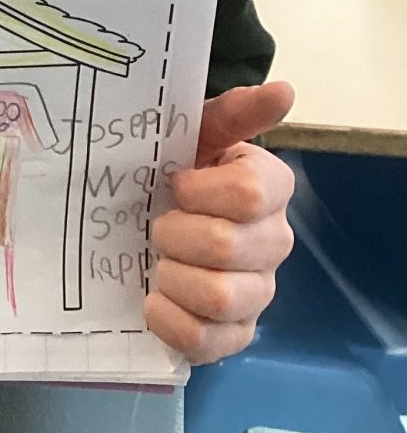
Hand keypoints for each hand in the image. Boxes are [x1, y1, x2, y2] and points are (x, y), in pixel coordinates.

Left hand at [145, 81, 294, 364]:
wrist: (149, 214)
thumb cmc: (174, 170)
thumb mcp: (193, 132)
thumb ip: (233, 112)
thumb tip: (283, 91)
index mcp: (269, 188)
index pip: (251, 193)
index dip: (200, 190)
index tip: (174, 182)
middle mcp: (273, 242)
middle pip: (228, 247)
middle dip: (175, 234)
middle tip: (155, 226)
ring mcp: (257, 292)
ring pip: (221, 297)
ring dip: (174, 276)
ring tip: (157, 263)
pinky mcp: (234, 334)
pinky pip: (208, 342)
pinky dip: (171, 322)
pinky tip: (153, 301)